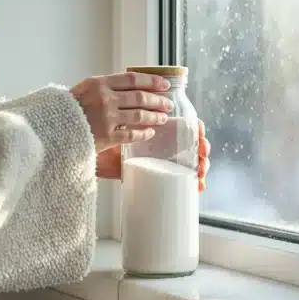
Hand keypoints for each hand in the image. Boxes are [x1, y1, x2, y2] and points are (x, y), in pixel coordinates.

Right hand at [71, 73, 173, 151]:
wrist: (50, 128)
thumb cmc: (66, 109)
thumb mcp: (84, 89)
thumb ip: (105, 88)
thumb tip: (131, 88)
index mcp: (99, 83)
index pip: (132, 79)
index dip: (152, 81)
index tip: (164, 85)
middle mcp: (105, 98)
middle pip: (140, 97)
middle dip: (157, 100)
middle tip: (168, 104)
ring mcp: (107, 118)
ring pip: (139, 115)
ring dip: (154, 116)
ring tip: (163, 118)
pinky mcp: (106, 136)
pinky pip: (131, 135)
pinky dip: (143, 133)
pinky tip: (150, 132)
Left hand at [97, 119, 211, 191]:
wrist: (95, 159)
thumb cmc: (106, 140)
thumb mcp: (123, 128)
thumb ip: (136, 121)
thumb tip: (152, 113)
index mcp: (162, 130)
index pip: (187, 126)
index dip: (197, 129)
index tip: (200, 133)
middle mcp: (167, 144)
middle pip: (194, 144)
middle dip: (203, 149)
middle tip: (202, 155)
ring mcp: (167, 160)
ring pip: (192, 160)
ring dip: (202, 165)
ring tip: (201, 172)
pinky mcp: (163, 176)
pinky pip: (184, 179)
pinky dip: (196, 183)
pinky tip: (200, 186)